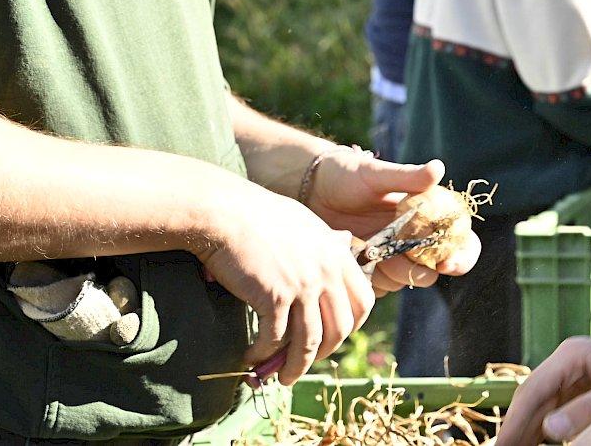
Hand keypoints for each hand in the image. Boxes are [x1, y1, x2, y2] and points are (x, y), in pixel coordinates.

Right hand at [198, 185, 375, 385]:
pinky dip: (264, 354)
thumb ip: (326, 243)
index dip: (352, 326)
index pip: (364, 301)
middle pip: (341, 328)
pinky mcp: (275, 296)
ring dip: (295, 367)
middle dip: (324, 353)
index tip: (334, 337)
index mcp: (337, 254)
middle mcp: (327, 271)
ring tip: (282, 378)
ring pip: (310, 342)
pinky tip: (252, 357)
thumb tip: (342, 245)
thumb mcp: (306, 224)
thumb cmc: (259, 218)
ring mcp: (303, 285)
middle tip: (306, 362)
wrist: (226, 213)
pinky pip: (276, 339)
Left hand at [308, 153, 480, 293]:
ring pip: (405, 281)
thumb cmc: (347, 175)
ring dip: (389, 270)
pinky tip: (352, 253)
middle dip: (418, 267)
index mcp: (430, 216)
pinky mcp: (369, 273)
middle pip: (434, 270)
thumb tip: (438, 168)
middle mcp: (416, 240)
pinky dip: (367, 276)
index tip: (447, 263)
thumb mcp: (376, 173)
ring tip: (366, 247)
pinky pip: (377, 288)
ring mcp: (393, 259)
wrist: (311, 190)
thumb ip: (407, 177)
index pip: (462, 242)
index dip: (462, 256)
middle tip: (393, 253)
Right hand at [494, 337, 590, 445]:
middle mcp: (567, 363)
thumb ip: (588, 410)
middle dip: (515, 429)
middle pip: (531, 400)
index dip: (513, 422)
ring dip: (526, 432)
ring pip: (539, 408)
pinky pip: (555, 413)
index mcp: (573, 355)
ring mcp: (573, 376)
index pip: (533, 390)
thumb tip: (550, 431)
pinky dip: (543, 432)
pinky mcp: (581, 391)